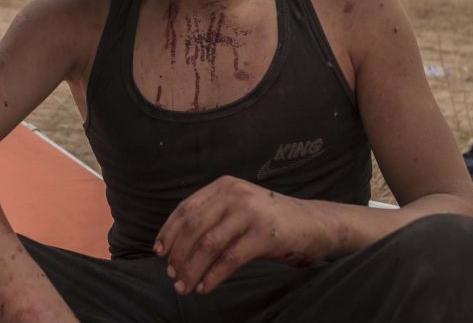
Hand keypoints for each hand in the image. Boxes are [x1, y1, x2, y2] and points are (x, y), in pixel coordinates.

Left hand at [154, 176, 332, 295]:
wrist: (314, 224)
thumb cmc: (270, 221)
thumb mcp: (238, 208)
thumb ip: (212, 217)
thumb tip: (177, 247)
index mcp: (223, 186)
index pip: (186, 209)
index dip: (168, 232)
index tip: (158, 252)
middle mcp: (234, 194)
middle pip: (193, 228)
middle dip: (178, 255)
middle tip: (171, 276)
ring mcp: (250, 213)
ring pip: (208, 245)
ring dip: (192, 269)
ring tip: (184, 287)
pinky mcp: (264, 235)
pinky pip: (229, 259)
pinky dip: (213, 276)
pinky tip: (205, 287)